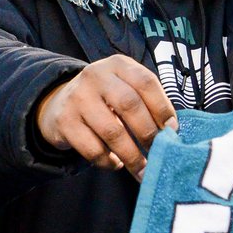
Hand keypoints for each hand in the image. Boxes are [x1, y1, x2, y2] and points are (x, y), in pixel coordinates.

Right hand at [36, 55, 177, 180]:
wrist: (60, 102)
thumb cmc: (105, 98)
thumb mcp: (124, 86)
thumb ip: (146, 101)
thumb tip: (171, 131)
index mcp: (118, 64)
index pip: (146, 82)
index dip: (162, 107)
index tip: (172, 130)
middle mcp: (96, 76)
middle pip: (129, 105)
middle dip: (148, 133)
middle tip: (158, 152)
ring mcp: (78, 98)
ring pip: (111, 131)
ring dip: (132, 155)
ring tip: (142, 168)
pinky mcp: (64, 122)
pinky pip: (93, 148)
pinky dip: (108, 161)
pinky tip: (116, 163)